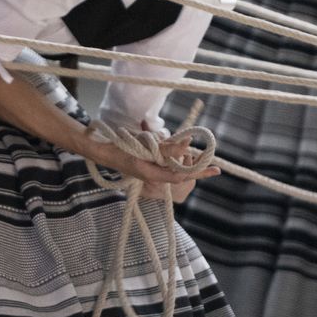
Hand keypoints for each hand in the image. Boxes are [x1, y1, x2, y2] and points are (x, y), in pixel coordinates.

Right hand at [96, 141, 218, 197]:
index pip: (181, 175)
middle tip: (205, 158)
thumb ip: (166, 148)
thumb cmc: (120, 149)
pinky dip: (167, 150)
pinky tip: (166, 142)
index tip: (214, 170)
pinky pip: (163, 159)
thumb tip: (187, 145)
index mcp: (153, 175)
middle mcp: (154, 174)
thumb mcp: (144, 147)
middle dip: (188, 160)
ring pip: (171, 162)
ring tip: (164, 141)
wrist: (101, 151)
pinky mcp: (148, 163)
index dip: (198, 172)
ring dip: (174, 151)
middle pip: (178, 169)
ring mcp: (151, 169)